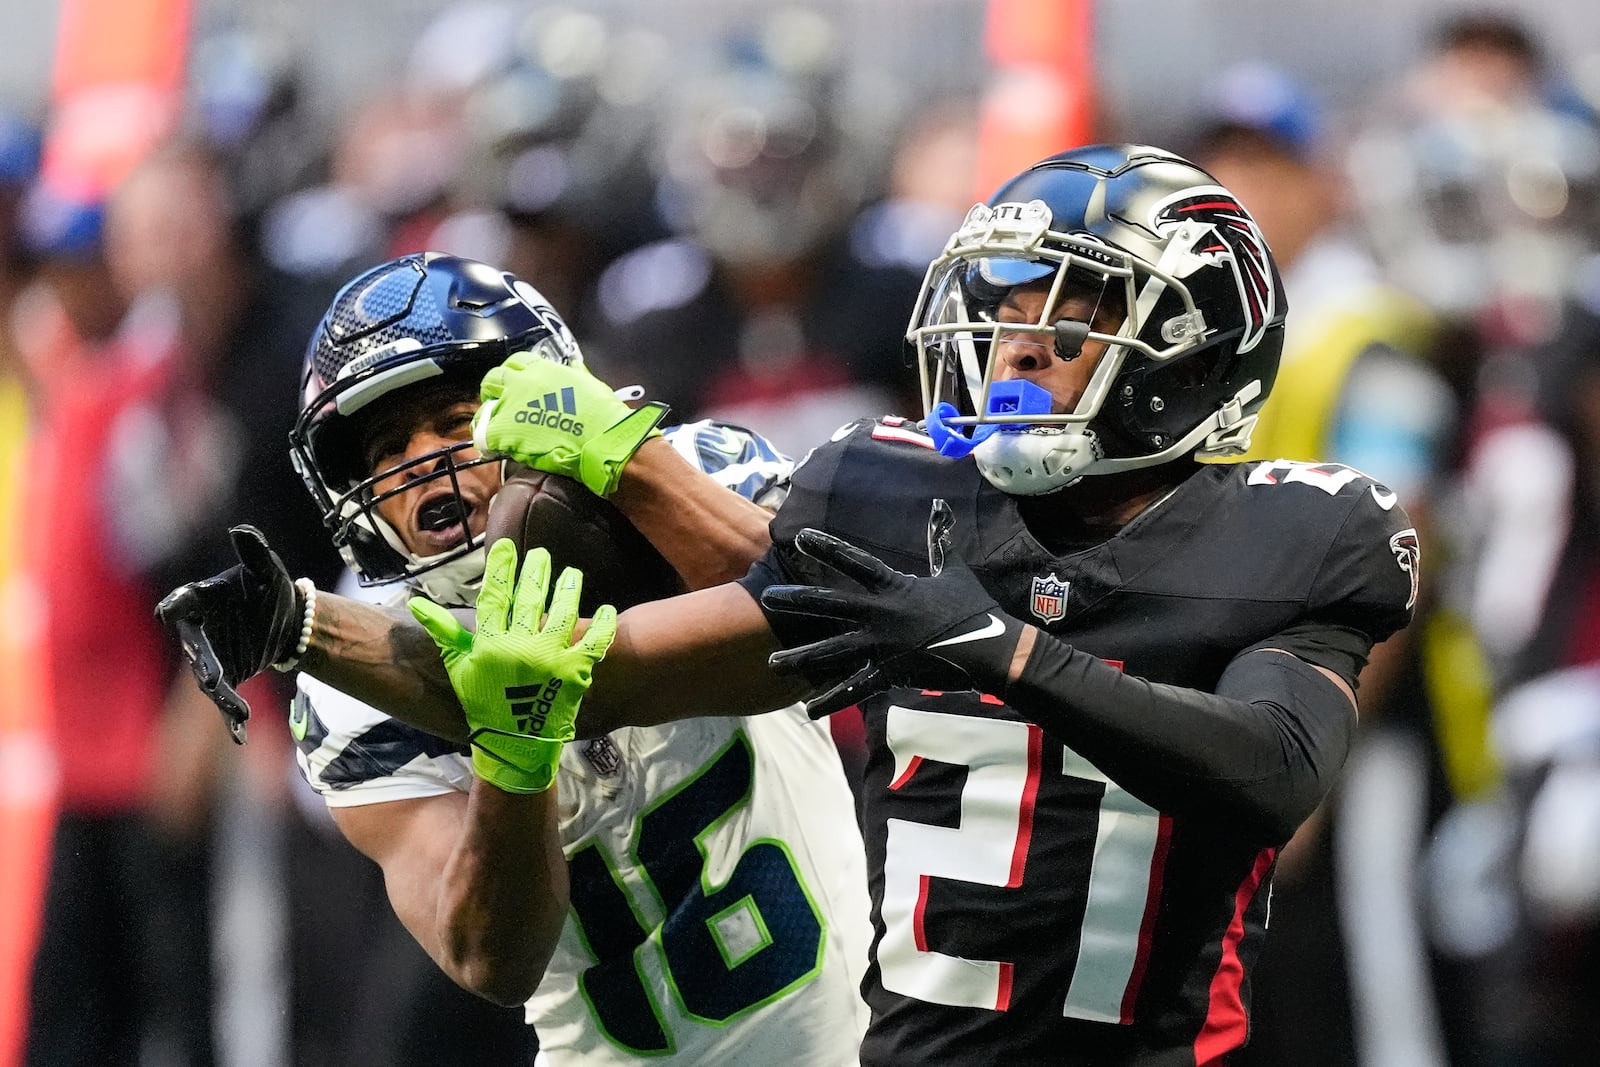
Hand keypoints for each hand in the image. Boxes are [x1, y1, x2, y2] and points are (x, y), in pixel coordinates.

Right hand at [155, 525, 303, 743]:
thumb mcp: (270, 571)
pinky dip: (231, 719)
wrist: (290, 620)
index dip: (173, 607)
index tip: (168, 611)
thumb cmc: (270, 590)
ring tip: (240, 711)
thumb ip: (256, 553)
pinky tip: (242, 736)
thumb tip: (243, 531)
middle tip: (214, 678)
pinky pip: (224, 700)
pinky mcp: (224, 677)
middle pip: (194, 648)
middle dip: (203, 663)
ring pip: (208, 678)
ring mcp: (208, 657)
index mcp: (201, 601)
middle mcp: (198, 632)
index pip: (178, 603)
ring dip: (222, 696)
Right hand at [410, 539, 617, 793]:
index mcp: (490, 645)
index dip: (500, 568)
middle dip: (536, 571)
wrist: (515, 745)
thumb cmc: (484, 705)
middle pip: (530, 598)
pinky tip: (607, 609)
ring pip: (563, 612)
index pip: (494, 596)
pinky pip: (595, 642)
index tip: (505, 547)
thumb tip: (418, 602)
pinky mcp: (575, 672)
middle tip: (541, 554)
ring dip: (568, 588)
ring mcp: (550, 659)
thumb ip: (445, 633)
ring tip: (572, 574)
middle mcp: (520, 647)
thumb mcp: (459, 670)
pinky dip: (604, 625)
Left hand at [472, 353, 667, 496]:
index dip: (514, 374)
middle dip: (494, 390)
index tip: (518, 384)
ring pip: (485, 406)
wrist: (600, 438)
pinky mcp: (505, 430)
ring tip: (495, 428)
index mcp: (542, 369)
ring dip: (488, 415)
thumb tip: (572, 367)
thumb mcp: (587, 381)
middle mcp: (522, 382)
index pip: (516, 362)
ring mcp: (511, 405)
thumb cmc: (600, 413)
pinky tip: (494, 448)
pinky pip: (483, 434)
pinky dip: (486, 441)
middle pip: (493, 378)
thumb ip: (573, 373)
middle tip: (501, 404)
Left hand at [759, 528, 1025, 717]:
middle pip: (829, 605)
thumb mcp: (955, 570)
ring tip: (773, 663)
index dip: (827, 548)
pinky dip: (831, 699)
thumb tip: (939, 507)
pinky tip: (809, 708)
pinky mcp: (889, 674)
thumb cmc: (974, 607)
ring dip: (800, 658)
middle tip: (767, 598)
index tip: (800, 538)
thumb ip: (940, 541)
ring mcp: (881, 646)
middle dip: (796, 601)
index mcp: (893, 587)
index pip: (853, 562)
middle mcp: (879, 614)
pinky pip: (854, 689)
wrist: (990, 648)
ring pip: (831, 651)